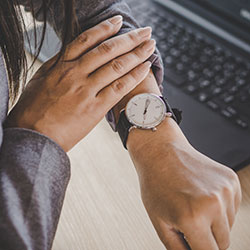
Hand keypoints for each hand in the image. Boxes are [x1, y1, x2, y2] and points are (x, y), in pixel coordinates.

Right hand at [6, 16, 155, 151]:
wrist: (33, 136)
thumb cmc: (33, 111)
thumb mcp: (40, 81)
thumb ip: (57, 66)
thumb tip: (68, 55)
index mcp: (61, 66)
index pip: (87, 40)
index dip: (105, 28)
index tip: (119, 22)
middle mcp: (75, 74)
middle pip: (108, 50)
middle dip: (130, 38)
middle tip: (145, 32)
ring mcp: (86, 90)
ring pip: (116, 66)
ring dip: (137, 53)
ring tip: (150, 45)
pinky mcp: (95, 108)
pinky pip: (118, 88)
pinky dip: (134, 76)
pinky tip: (145, 67)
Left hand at [128, 119, 241, 249]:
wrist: (161, 152)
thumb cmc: (156, 183)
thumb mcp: (160, 222)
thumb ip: (179, 249)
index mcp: (193, 217)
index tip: (195, 246)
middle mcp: (213, 203)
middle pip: (222, 243)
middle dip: (206, 238)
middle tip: (188, 221)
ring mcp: (225, 190)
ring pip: (228, 226)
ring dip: (214, 222)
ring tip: (193, 204)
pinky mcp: (231, 180)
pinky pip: (232, 208)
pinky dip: (219, 207)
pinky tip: (201, 194)